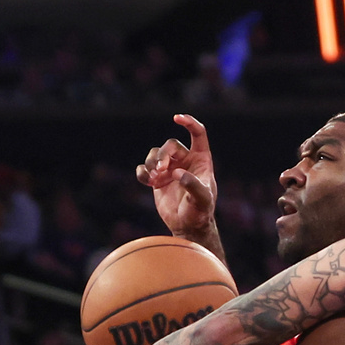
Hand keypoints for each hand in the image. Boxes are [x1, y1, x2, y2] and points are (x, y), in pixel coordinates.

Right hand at [135, 114, 217, 238]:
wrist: (188, 226)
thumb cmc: (200, 211)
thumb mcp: (202, 199)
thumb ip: (193, 185)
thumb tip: (178, 174)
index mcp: (201, 160)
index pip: (198, 134)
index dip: (189, 123)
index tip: (177, 118)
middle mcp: (185, 161)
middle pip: (170, 146)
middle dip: (163, 156)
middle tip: (161, 171)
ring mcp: (170, 169)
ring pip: (155, 154)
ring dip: (152, 163)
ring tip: (155, 178)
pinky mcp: (157, 180)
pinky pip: (144, 168)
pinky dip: (142, 173)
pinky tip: (148, 182)